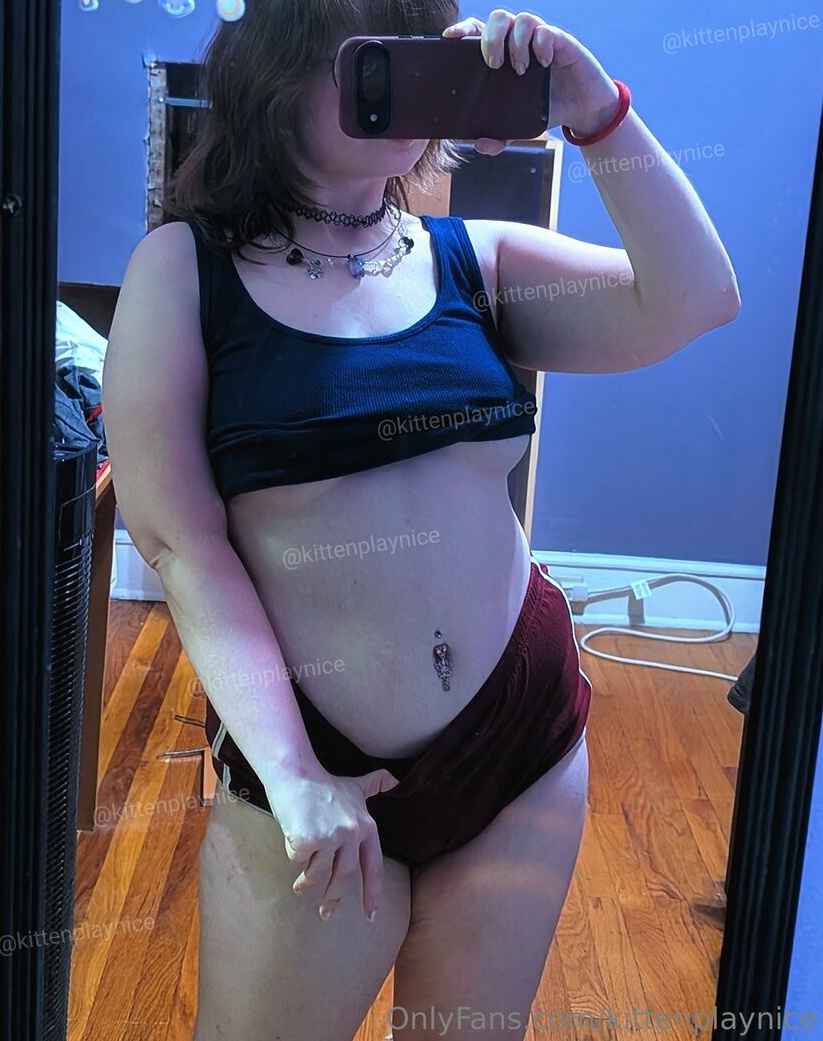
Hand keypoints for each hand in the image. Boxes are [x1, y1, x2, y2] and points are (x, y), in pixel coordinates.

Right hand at [264, 764, 399, 920]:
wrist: (296, 773)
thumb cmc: (323, 783)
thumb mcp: (355, 786)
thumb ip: (375, 785)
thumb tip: (396, 778)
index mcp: (366, 826)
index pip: (373, 867)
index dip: (373, 893)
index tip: (370, 915)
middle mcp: (352, 833)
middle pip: (345, 878)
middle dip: (334, 899)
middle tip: (326, 914)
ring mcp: (330, 837)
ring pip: (318, 873)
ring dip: (306, 882)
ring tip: (299, 885)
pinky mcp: (308, 839)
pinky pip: (298, 860)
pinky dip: (293, 854)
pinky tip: (291, 841)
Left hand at [442, 9, 620, 153]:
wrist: (582, 109)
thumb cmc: (546, 108)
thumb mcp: (518, 128)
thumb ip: (499, 137)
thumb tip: (479, 145)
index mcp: (503, 54)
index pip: (478, 31)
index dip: (463, 29)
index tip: (451, 39)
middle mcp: (519, 41)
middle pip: (498, 18)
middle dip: (491, 37)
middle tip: (493, 64)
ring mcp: (541, 38)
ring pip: (522, 19)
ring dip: (516, 43)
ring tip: (521, 70)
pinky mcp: (561, 41)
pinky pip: (547, 31)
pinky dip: (541, 44)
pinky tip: (544, 63)